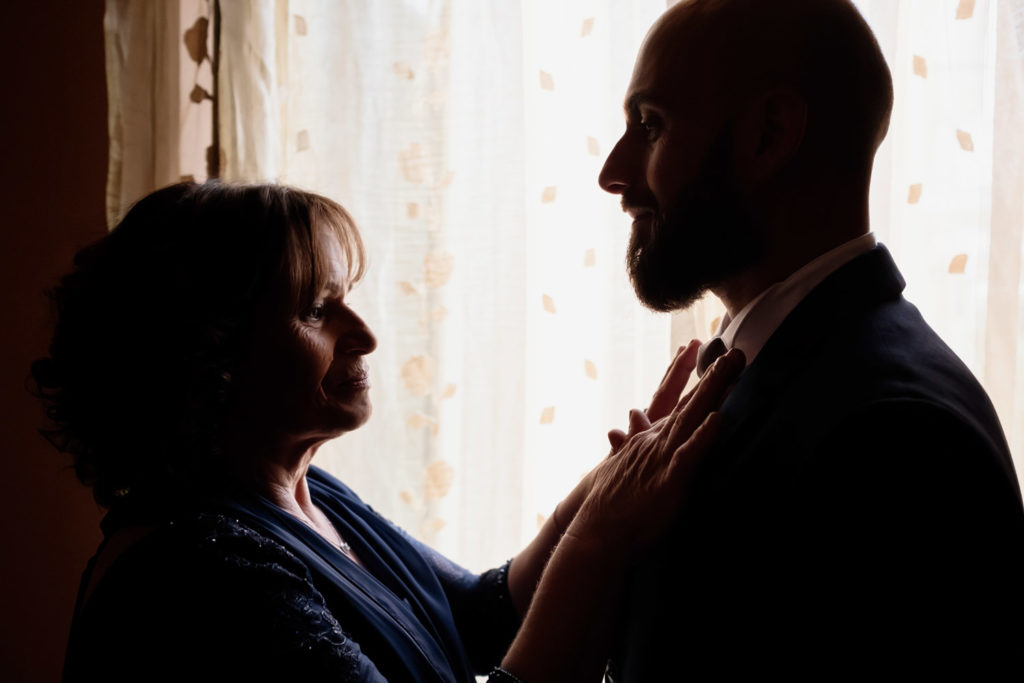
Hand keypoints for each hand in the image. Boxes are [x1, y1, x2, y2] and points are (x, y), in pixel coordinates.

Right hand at [567, 348, 743, 553]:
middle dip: (710, 374)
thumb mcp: (619, 463)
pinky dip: (703, 435)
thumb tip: (631, 415)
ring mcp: (661, 455)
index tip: (694, 348)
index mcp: (647, 438)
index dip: (682, 373)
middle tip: (733, 350)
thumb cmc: (609, 505)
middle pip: (687, 400)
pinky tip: (716, 418)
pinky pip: (689, 453)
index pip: (669, 399)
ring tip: (731, 367)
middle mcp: (655, 440)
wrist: (595, 531)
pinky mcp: (668, 478)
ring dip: (712, 390)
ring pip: (691, 415)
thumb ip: (629, 438)